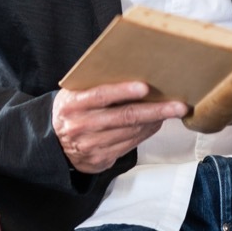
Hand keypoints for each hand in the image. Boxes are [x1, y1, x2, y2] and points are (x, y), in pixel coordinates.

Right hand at [52, 81, 187, 173]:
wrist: (53, 144)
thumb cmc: (71, 110)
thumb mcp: (74, 94)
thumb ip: (95, 85)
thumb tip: (132, 72)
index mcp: (73, 104)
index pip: (101, 95)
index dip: (123, 91)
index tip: (145, 87)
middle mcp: (81, 125)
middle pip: (124, 117)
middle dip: (155, 111)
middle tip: (178, 106)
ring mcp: (91, 145)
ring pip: (131, 132)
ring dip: (155, 121)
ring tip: (172, 111)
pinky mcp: (100, 159)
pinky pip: (129, 145)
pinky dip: (145, 133)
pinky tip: (156, 123)